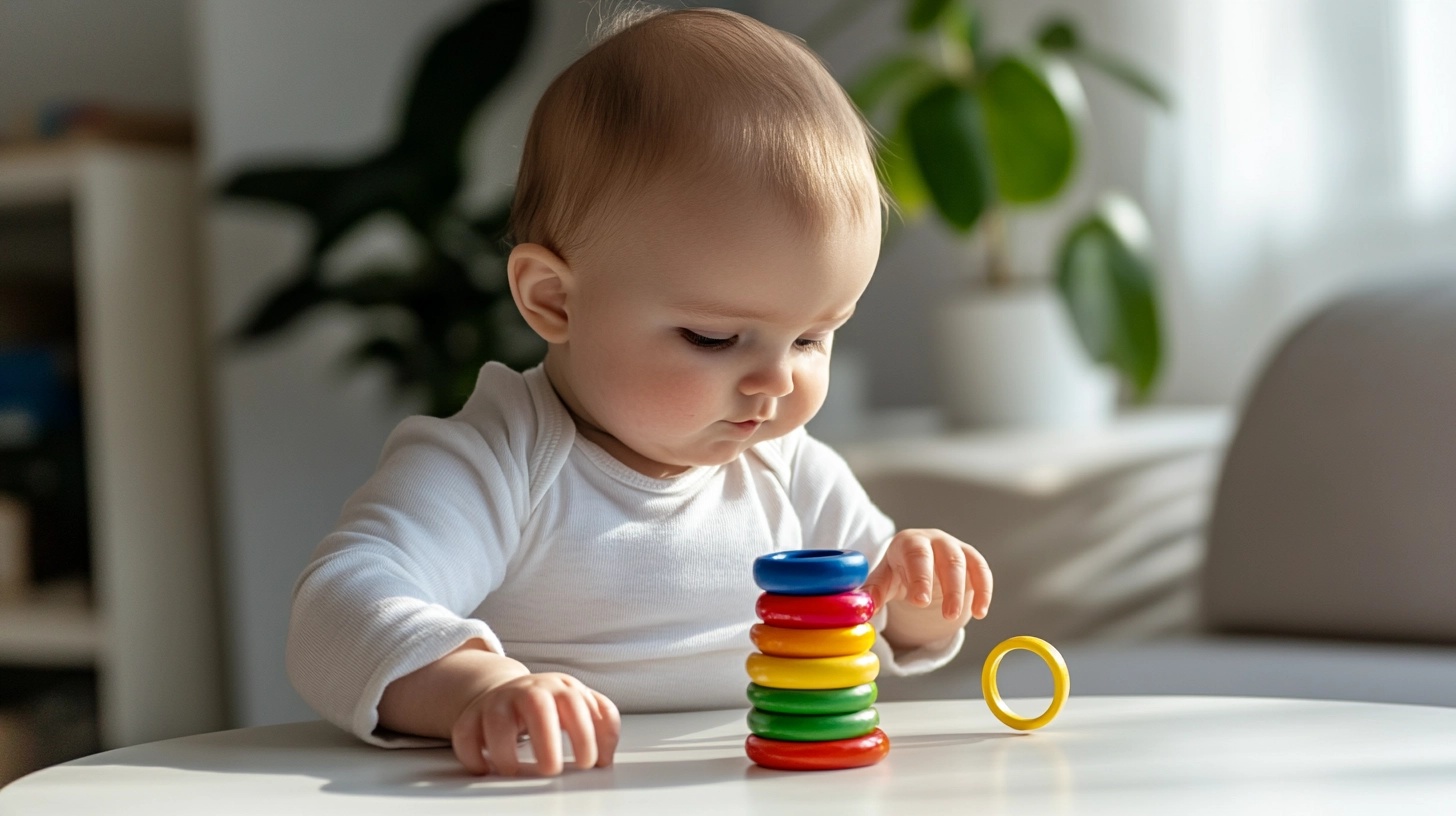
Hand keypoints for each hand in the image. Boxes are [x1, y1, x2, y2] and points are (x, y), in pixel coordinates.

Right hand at [450, 672, 620, 776]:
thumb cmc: (551, 705)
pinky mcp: (470, 717)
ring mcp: (497, 702)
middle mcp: (527, 691)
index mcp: (559, 687)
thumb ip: (603, 724)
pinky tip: (486, 769)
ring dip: (504, 750)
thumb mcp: (581, 706)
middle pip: (536, 704)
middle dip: (545, 739)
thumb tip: (606, 757)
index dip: (583, 734)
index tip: (587, 763)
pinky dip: (472, 755)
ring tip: (514, 771)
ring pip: (495, 719)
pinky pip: (464, 734)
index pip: (574, 704)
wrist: (510, 691)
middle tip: (552, 770)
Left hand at [862, 529, 992, 622]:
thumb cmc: (898, 569)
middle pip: (947, 558)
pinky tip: (980, 613)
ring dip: (963, 592)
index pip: (916, 554)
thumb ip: (875, 592)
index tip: (920, 601)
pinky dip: (984, 591)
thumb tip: (864, 609)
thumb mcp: (884, 579)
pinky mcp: (971, 558)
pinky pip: (982, 571)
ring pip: (966, 564)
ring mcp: (955, 547)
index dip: (920, 577)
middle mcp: (934, 539)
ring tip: (956, 618)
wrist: (916, 560)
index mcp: (908, 541)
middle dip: (949, 588)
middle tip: (947, 615)